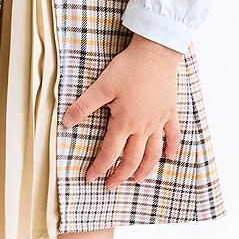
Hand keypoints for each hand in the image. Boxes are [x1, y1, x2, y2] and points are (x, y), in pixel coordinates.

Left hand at [62, 35, 181, 187]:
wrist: (155, 53)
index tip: (91, 178)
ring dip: (145, 169)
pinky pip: (173, 135)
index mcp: (124, 123)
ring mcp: (158, 121)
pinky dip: (172, 148)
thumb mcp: (101, 86)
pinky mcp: (169, 111)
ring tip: (138, 179)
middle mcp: (143, 127)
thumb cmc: (128, 68)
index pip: (109, 153)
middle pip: (132, 159)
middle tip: (111, 185)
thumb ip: (84, 106)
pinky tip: (171, 157)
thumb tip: (65, 121)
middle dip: (120, 175)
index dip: (99, 167)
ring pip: (153, 153)